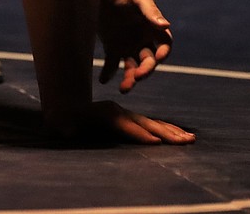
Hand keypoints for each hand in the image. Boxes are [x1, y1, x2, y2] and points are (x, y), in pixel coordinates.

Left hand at [47, 100, 195, 144]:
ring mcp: (126, 114)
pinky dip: (168, 130)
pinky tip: (181, 135)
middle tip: (184, 142)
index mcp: (103, 114)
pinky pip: (152, 124)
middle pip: (144, 123)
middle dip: (164, 133)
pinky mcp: (130, 119)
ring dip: (172, 131)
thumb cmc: (61, 120)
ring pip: (152, 123)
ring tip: (190, 139)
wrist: (65, 107)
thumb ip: (64, 127)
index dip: (139, 134)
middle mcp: (118, 111)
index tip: (155, 142)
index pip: (124, 125)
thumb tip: (66, 131)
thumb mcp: (60, 123)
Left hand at [97, 0, 172, 92]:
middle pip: (148, 61)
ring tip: (124, 88)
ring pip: (132, 66)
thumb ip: (150, 11)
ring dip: (130, 78)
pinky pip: (112, 63)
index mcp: (153, 28)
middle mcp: (143, 40)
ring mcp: (127, 44)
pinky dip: (108, 73)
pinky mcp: (112, 46)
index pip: (164, 46)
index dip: (163, 53)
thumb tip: (166, 25)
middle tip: (137, 76)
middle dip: (145, 70)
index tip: (157, 58)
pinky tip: (103, 80)